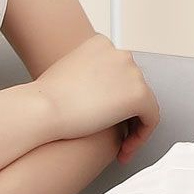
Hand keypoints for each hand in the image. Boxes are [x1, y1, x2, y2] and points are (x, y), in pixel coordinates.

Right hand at [39, 34, 160, 156]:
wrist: (42, 109)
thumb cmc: (46, 98)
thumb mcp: (66, 76)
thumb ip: (87, 79)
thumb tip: (97, 94)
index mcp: (100, 44)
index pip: (118, 73)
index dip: (114, 98)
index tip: (105, 115)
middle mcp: (119, 54)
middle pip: (132, 88)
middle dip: (124, 114)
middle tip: (115, 134)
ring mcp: (131, 72)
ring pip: (143, 104)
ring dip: (133, 127)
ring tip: (120, 146)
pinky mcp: (139, 95)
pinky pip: (150, 118)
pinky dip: (141, 136)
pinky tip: (125, 148)